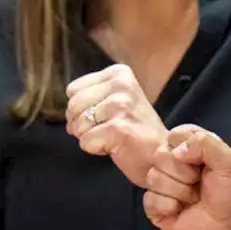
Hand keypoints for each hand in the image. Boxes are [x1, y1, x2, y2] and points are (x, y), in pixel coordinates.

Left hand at [66, 64, 167, 186]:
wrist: (163, 156)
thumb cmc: (138, 131)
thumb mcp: (119, 99)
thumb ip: (93, 95)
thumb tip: (67, 110)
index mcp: (120, 73)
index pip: (73, 90)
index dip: (82, 109)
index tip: (105, 116)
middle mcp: (121, 85)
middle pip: (72, 106)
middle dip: (81, 125)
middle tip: (106, 131)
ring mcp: (120, 106)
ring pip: (77, 125)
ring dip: (90, 137)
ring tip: (112, 138)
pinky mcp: (117, 129)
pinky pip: (85, 142)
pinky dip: (96, 149)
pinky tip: (115, 147)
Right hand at [142, 124, 230, 229]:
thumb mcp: (228, 161)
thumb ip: (206, 144)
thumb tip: (176, 151)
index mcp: (188, 146)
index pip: (173, 135)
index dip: (188, 150)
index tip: (203, 164)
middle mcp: (171, 162)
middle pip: (159, 155)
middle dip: (184, 174)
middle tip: (198, 183)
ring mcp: (160, 184)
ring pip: (153, 177)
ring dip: (179, 191)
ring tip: (193, 198)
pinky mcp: (154, 206)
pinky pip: (149, 199)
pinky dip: (168, 206)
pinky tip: (180, 210)